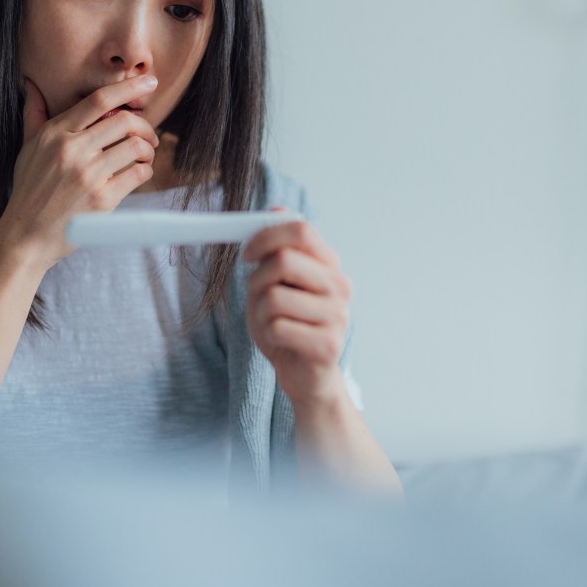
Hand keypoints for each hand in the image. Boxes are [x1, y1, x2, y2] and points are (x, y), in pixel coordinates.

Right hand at [0, 76, 160, 270]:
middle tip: (149, 135)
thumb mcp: (27, 148)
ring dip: (148, 149)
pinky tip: (139, 173)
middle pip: (124, 122)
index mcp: (55, 134)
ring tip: (144, 156)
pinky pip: (138, 174)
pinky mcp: (102, 199)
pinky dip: (145, 170)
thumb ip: (33, 115)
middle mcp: (72, 151)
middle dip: (145, 125)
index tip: (149, 82)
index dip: (129, 87)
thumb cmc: (29, 190)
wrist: (27, 236)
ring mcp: (88, 175)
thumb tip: (30, 83)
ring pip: (136, 147)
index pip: (99, 101)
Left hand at [243, 209, 351, 404]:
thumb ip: (277, 250)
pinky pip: (278, 327)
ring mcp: (337, 316)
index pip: (302, 230)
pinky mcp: (327, 345)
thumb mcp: (277, 283)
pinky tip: (280, 341)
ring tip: (272, 323)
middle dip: (258, 278)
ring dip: (260, 312)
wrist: (306, 376)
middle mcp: (340, 286)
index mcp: (329, 265)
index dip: (266, 235)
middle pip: (284, 260)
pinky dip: (268, 334)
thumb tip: (274, 209)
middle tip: (258, 295)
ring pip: (274, 297)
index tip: (246, 253)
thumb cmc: (288, 325)